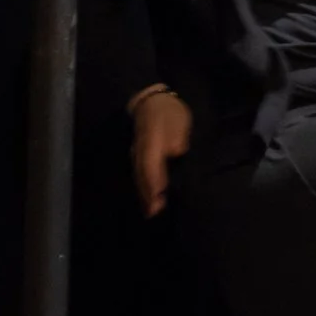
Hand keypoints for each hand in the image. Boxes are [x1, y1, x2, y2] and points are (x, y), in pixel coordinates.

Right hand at [129, 87, 192, 217]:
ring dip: (144, 192)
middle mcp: (140, 152)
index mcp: (151, 145)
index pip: (151, 169)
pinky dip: (144, 184)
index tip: (158, 202)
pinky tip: (149, 194)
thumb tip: (177, 152)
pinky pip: (140, 172)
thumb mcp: (178, 124)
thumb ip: (177, 140)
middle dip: (147, 195)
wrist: (152, 102)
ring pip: (140, 176)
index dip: (154, 186)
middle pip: (142, 177)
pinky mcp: (139, 155)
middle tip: (154, 213)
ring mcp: (137, 154)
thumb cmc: (169, 114)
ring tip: (151, 210)